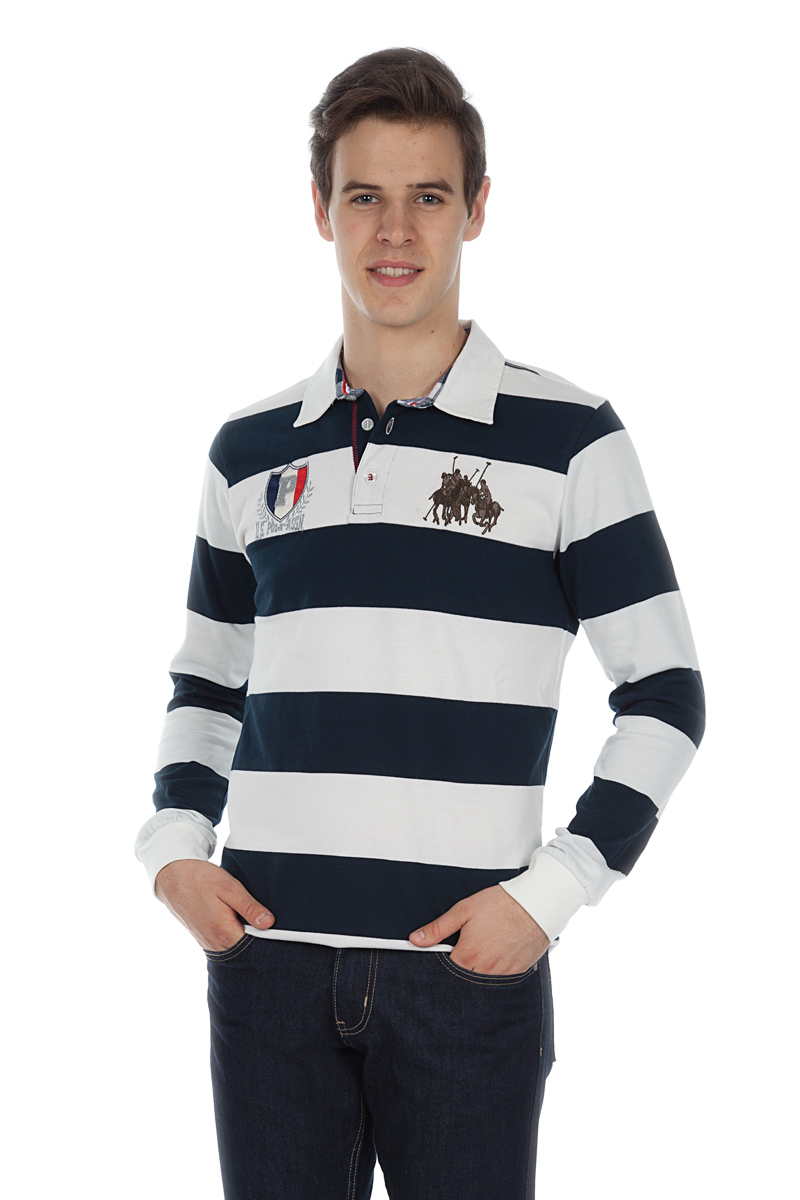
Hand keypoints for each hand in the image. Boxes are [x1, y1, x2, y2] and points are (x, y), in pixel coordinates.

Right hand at [154, 860, 274, 951]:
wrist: (173, 877)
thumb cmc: (201, 880)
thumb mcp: (230, 888)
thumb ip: (250, 907)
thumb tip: (269, 923)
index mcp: (224, 934)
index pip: (256, 945)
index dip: (268, 935)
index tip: (274, 923)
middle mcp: (215, 945)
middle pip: (246, 949)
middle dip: (257, 936)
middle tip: (262, 915)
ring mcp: (208, 944)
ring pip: (236, 946)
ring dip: (245, 934)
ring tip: (247, 914)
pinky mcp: (204, 939)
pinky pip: (225, 942)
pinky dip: (234, 933)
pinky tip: (235, 918)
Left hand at [408, 884, 549, 973]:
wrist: (536, 904)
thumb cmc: (500, 904)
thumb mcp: (464, 910)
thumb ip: (438, 928)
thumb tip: (415, 940)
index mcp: (468, 955)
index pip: (445, 972)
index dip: (442, 964)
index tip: (444, 956)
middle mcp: (485, 970)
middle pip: (463, 980)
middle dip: (460, 970)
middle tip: (465, 951)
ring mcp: (503, 974)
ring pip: (482, 983)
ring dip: (477, 972)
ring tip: (482, 951)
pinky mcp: (517, 973)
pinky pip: (501, 981)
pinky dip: (495, 972)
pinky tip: (496, 955)